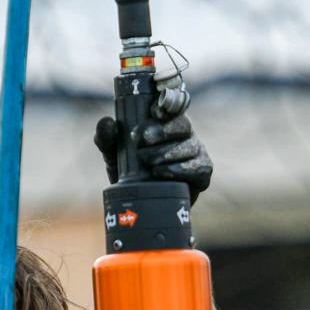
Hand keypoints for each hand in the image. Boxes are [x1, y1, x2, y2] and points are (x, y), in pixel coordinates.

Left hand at [93, 73, 211, 200]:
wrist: (142, 203)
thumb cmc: (130, 172)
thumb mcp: (113, 154)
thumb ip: (107, 138)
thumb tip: (107, 122)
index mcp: (167, 122)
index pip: (172, 106)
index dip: (166, 106)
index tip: (152, 112)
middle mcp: (186, 134)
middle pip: (183, 124)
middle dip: (162, 131)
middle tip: (141, 140)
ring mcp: (197, 153)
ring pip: (189, 147)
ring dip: (166, 154)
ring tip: (148, 163)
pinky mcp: (203, 174)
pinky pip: (197, 169)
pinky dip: (178, 170)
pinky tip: (161, 172)